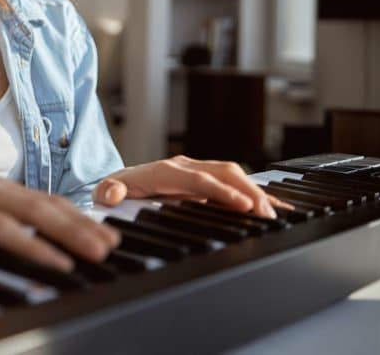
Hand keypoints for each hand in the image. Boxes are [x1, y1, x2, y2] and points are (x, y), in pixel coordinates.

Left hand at [93, 155, 286, 218]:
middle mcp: (184, 166)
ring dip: (254, 191)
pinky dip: (253, 191)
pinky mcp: (204, 178)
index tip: (243, 205)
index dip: (222, 191)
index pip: (200, 179)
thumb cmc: (115, 189)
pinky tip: (273, 204)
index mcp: (165, 170)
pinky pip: (232, 181)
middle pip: (224, 173)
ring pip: (232, 174)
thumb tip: (110, 194)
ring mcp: (196, 170)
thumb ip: (108, 192)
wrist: (117, 182)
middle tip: (267, 214)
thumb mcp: (106, 191)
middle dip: (248, 191)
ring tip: (272, 214)